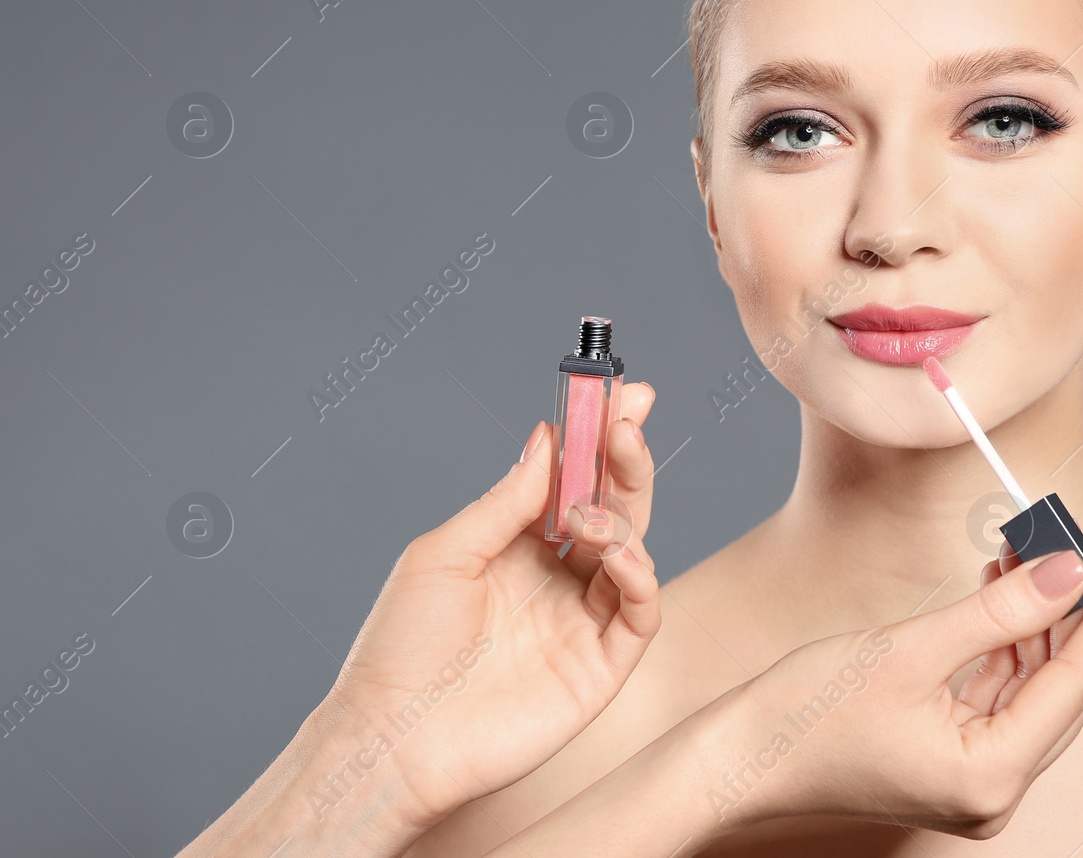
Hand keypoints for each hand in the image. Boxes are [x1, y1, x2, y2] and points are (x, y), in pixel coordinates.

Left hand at [314, 381, 662, 833]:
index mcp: (520, 547)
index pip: (574, 481)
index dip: (600, 438)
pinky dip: (641, 575)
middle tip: (626, 424)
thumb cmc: (400, 649)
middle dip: (626, 459)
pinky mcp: (601, 667)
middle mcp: (558, 578)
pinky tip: (616, 556)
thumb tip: (549, 436)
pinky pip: (642, 611)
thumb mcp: (446, 551)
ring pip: (636, 550)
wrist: (392, 737)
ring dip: (624, 515)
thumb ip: (508, 499)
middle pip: (616, 506)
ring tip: (586, 515)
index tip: (619, 394)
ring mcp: (582, 621)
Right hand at [717, 549, 1082, 837]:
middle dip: (1075, 611)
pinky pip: (997, 695)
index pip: (1077, 679)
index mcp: (993, 776)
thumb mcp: (911, 650)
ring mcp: (972, 778)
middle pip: (1062, 687)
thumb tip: (1069, 573)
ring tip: (1030, 550)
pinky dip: (1003, 643)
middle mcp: (994, 789)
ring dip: (1035, 620)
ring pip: (1031, 687)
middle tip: (1076, 540)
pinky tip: (1001, 588)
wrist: (741, 758)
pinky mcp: (950, 761)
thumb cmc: (808, 715)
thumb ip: (999, 611)